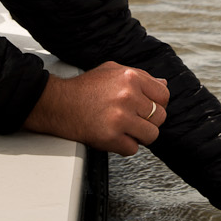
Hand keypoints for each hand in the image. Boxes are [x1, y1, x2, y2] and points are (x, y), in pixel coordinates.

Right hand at [22, 61, 169, 154]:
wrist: (56, 104)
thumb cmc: (83, 88)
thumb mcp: (112, 71)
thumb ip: (140, 76)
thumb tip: (163, 84)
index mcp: (130, 77)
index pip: (164, 95)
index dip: (156, 103)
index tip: (146, 108)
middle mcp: (127, 96)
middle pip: (160, 117)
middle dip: (147, 121)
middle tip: (131, 119)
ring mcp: (120, 118)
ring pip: (151, 135)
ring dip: (138, 135)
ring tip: (123, 128)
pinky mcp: (110, 137)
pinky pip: (132, 149)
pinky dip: (123, 146)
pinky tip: (112, 135)